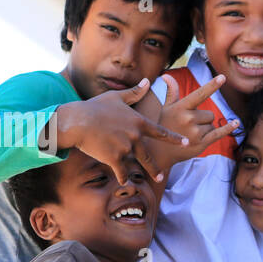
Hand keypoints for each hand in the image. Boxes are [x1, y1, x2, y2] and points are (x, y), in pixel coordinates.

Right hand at [58, 79, 187, 185]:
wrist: (77, 122)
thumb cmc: (95, 107)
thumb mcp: (116, 97)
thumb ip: (135, 93)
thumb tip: (148, 81)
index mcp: (138, 122)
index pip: (160, 132)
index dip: (173, 138)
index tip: (185, 142)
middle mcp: (135, 136)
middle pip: (149, 154)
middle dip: (156, 166)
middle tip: (162, 174)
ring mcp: (125, 148)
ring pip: (138, 163)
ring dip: (146, 172)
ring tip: (154, 179)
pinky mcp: (114, 158)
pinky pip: (121, 171)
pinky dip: (122, 176)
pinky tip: (124, 180)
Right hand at [150, 74, 241, 176]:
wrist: (161, 151)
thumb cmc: (165, 126)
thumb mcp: (167, 108)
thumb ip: (171, 92)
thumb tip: (166, 75)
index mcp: (180, 108)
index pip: (199, 94)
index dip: (212, 86)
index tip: (223, 77)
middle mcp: (188, 118)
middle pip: (210, 114)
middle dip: (203, 120)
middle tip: (188, 127)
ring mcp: (195, 132)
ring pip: (212, 124)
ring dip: (205, 129)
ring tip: (191, 134)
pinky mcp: (202, 143)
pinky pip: (219, 133)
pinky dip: (228, 128)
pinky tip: (237, 123)